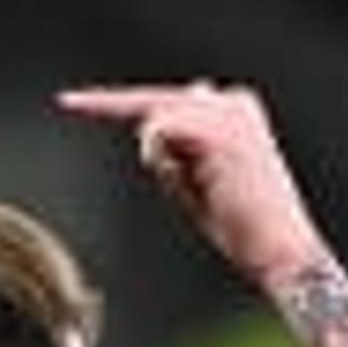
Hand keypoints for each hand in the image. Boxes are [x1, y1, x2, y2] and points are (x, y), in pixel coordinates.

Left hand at [59, 81, 327, 292]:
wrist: (280, 248)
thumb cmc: (243, 226)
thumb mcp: (201, 181)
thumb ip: (177, 151)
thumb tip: (158, 125)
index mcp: (235, 107)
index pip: (163, 100)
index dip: (109, 104)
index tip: (67, 103)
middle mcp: (232, 98)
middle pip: (152, 112)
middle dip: (158, 159)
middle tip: (202, 191)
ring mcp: (225, 108)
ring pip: (153, 125)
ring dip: (168, 169)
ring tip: (213, 194)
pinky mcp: (215, 125)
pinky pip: (158, 135)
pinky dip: (166, 164)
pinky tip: (206, 183)